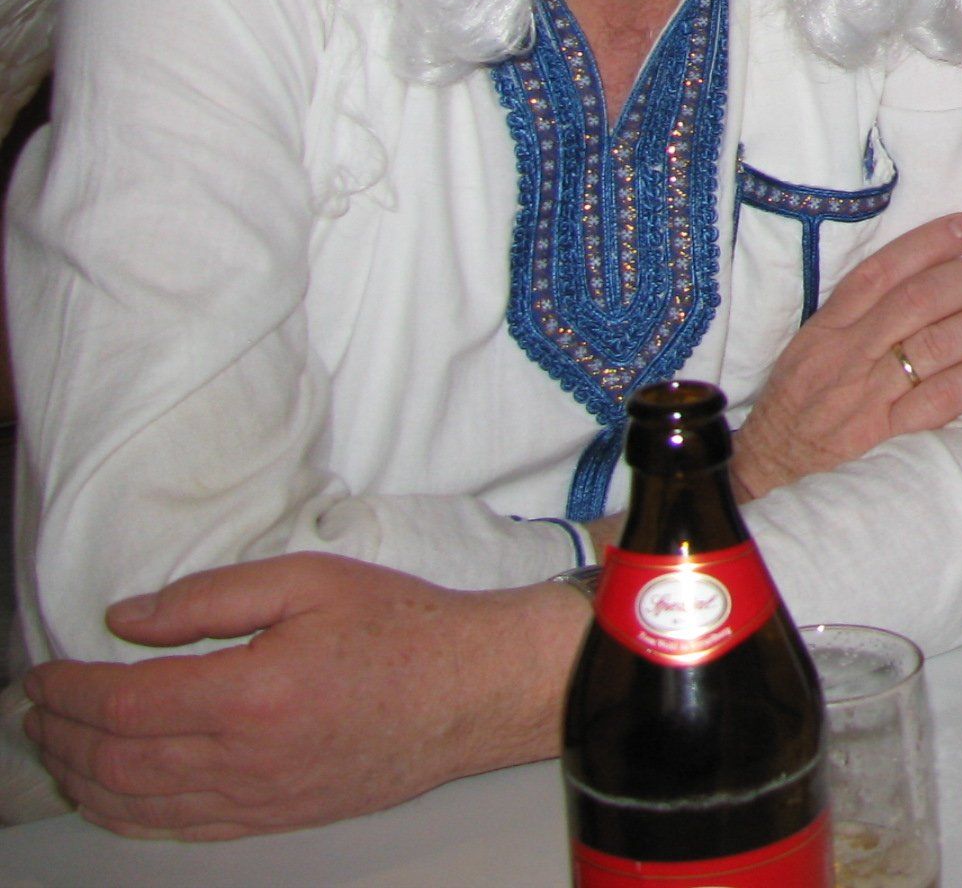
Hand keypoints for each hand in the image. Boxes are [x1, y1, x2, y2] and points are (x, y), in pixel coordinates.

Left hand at [20, 553, 587, 838]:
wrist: (470, 691)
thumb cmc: (400, 626)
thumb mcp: (309, 580)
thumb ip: (211, 596)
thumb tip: (127, 620)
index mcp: (250, 694)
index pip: (123, 703)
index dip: (67, 692)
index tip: (41, 675)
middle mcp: (245, 759)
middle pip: (117, 761)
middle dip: (60, 737)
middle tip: (34, 711)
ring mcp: (258, 798)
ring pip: (138, 804)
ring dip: (82, 779)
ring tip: (56, 750)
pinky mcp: (274, 817)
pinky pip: (179, 830)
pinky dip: (127, 816)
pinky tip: (109, 796)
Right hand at [730, 211, 961, 502]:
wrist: (766, 467)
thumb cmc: (798, 400)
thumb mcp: (813, 344)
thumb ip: (858, 312)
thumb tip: (925, 272)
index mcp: (828, 326)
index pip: (881, 271)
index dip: (930, 243)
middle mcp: (847, 354)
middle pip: (920, 301)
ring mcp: (866, 395)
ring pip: (937, 345)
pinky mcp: (884, 435)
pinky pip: (940, 399)